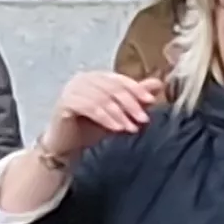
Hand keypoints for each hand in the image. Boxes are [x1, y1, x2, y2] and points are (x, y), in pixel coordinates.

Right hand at [39, 68, 161, 161]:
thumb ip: (136, 98)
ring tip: (132, 128)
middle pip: (112, 88)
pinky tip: (116, 128)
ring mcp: (71, 89)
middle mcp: (82, 79)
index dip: (136, 89)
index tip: (151, 101)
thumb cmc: (92, 128)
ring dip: (120, 114)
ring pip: (101, 98)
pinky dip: (105, 118)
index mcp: (96, 77)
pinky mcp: (64, 102)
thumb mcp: (119, 113)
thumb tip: (159, 83)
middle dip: (131, 104)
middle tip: (144, 119)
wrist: (68, 147)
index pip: (119, 80)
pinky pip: (89, 107)